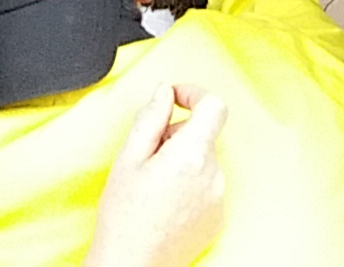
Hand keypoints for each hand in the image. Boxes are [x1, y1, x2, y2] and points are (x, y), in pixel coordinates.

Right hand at [84, 85, 227, 266]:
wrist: (132, 265)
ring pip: (204, 160)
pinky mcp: (218, 217)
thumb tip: (165, 93)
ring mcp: (219, 198)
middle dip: (177, 134)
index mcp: (192, 155)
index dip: (194, 93)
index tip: (176, 97)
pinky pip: (207, 185)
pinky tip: (165, 201)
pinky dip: (189, 183)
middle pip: (204, 134)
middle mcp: (213, 176)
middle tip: (148, 154)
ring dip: (183, 160)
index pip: (214, 105)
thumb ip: (151, 117)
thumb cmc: (125, 218)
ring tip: (154, 183)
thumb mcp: (128, 157)